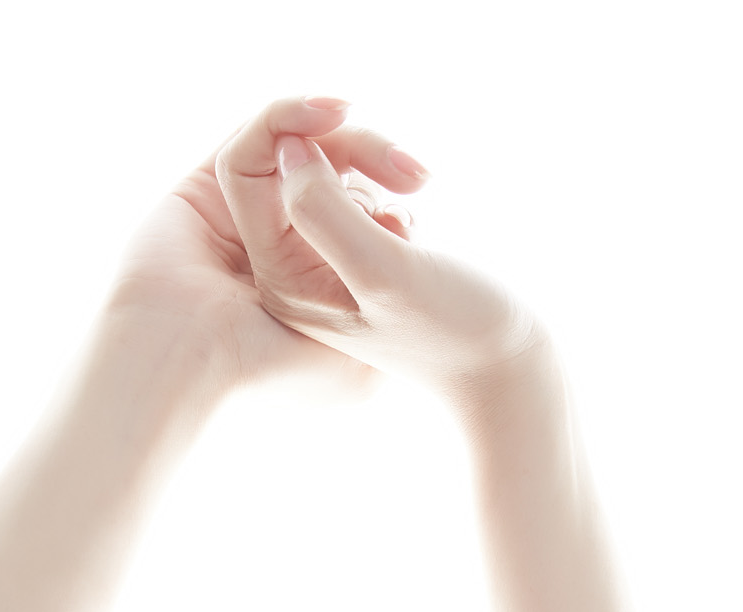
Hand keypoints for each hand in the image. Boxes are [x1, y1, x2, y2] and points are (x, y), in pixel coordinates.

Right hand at [104, 95, 430, 402]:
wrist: (171, 367)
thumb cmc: (266, 372)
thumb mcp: (354, 355)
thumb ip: (376, 303)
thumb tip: (390, 221)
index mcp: (313, 289)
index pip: (363, 219)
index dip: (393, 196)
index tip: (419, 191)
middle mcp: (280, 250)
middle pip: (335, 177)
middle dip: (374, 157)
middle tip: (415, 170)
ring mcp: (243, 218)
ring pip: (300, 152)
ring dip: (340, 133)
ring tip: (368, 126)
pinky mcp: (204, 188)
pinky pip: (256, 134)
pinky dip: (291, 114)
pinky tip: (331, 109)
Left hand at [211, 98, 548, 407]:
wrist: (499, 369)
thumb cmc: (449, 328)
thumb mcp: (383, 271)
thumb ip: (324, 210)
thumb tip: (288, 147)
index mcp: (278, 278)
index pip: (243, 169)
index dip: (286, 123)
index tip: (344, 111)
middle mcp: (287, 272)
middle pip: (286, 163)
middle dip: (348, 148)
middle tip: (413, 172)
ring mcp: (319, 263)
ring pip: (325, 170)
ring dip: (375, 165)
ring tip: (419, 199)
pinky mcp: (353, 254)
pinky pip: (353, 189)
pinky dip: (386, 189)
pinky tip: (413, 229)